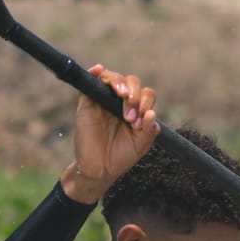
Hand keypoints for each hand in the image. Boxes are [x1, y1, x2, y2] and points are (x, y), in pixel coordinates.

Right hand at [60, 65, 158, 204]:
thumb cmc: (120, 157)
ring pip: (113, 78)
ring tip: (124, 96)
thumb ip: (149, 130)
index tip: (140, 124)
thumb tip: (152, 113)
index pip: (145, 94)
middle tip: (130, 117)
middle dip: (135, 95)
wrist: (99, 170)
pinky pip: (91, 81)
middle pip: (131, 82)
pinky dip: (96, 72)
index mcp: (136, 110)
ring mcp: (103, 100)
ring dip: (121, 84)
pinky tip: (99, 70)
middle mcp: (120, 102)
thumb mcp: (141, 145)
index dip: (146, 103)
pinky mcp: (87, 102)